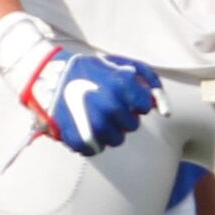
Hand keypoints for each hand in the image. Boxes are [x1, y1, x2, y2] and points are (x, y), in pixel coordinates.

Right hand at [0, 12, 164, 157]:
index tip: (122, 94)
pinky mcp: (81, 140)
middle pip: (132, 126)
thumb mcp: (123, 66)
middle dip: (122, 115)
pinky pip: (97, 149)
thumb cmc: (91, 70)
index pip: (145, 107)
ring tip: (93, 113)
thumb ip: (149, 83)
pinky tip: (82, 124)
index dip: (135, 101)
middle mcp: (111, 107)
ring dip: (108, 129)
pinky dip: (91, 140)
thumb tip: (166, 111)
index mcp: (123, 87)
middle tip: (104, 103)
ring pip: (117, 140)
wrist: (49, 76)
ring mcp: (95, 126)